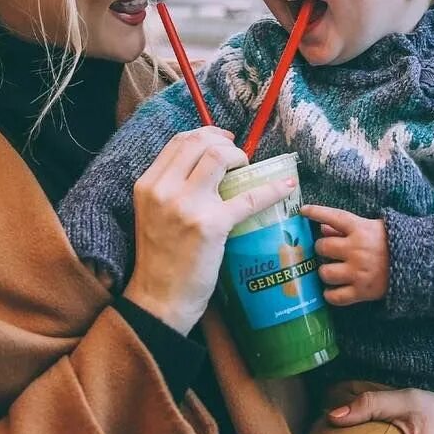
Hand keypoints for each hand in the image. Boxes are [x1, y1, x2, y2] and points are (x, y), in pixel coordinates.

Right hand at [123, 127, 292, 335]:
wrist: (159, 299)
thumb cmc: (160, 259)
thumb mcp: (152, 213)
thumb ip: (171, 188)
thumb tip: (206, 163)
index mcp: (148, 184)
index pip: (179, 141)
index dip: (206, 133)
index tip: (223, 139)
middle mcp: (164, 190)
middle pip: (200, 142)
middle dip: (225, 143)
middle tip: (239, 156)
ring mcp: (187, 206)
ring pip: (219, 157)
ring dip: (239, 157)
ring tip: (248, 169)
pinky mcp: (211, 226)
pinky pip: (249, 197)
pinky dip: (272, 189)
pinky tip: (286, 186)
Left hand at [301, 204, 388, 303]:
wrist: (418, 264)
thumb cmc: (392, 242)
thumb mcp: (371, 227)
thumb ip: (346, 227)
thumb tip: (322, 228)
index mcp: (360, 229)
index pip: (334, 217)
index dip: (316, 212)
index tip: (303, 211)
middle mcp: (357, 249)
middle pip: (323, 247)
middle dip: (321, 249)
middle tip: (327, 251)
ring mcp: (358, 272)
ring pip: (325, 272)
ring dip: (325, 271)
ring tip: (331, 270)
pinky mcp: (362, 292)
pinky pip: (335, 297)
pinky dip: (330, 295)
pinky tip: (331, 290)